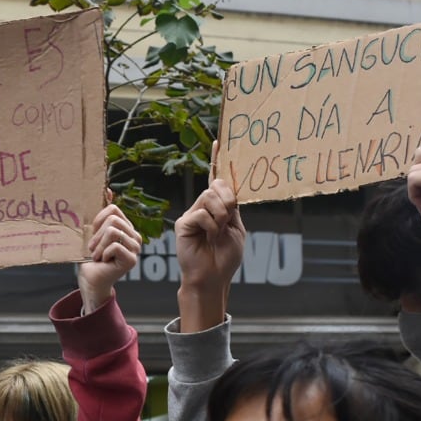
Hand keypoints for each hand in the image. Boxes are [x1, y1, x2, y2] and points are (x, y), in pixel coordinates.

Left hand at [77, 204, 141, 312]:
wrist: (90, 279)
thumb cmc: (91, 256)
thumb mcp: (94, 231)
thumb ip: (103, 212)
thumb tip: (108, 190)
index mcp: (128, 227)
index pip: (113, 210)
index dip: (98, 221)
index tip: (93, 235)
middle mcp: (135, 236)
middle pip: (112, 219)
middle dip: (97, 235)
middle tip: (94, 249)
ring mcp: (135, 248)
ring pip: (113, 231)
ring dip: (99, 245)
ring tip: (98, 255)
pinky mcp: (132, 259)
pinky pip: (114, 245)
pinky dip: (103, 253)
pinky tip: (104, 261)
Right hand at [175, 152, 245, 331]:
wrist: (212, 277)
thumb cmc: (225, 258)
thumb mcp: (237, 229)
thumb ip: (232, 208)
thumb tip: (223, 187)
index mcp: (219, 207)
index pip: (218, 180)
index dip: (218, 161)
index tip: (219, 142)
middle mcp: (204, 207)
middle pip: (218, 187)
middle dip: (228, 202)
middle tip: (227, 221)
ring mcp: (192, 214)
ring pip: (210, 197)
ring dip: (221, 216)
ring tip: (218, 233)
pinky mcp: (183, 223)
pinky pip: (202, 213)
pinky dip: (211, 226)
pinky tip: (209, 237)